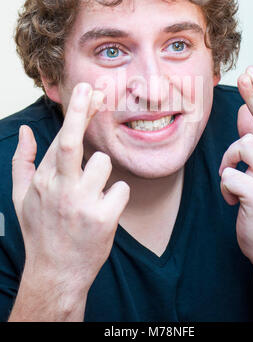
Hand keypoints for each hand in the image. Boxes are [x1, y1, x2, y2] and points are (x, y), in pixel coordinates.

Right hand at [12, 83, 129, 293]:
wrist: (56, 272)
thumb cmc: (41, 230)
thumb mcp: (21, 197)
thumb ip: (22, 161)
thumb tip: (27, 130)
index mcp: (43, 180)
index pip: (60, 138)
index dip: (76, 112)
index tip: (86, 91)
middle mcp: (60, 189)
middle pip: (71, 142)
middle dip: (81, 111)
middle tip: (93, 89)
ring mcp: (81, 204)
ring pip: (104, 164)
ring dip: (103, 175)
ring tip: (92, 194)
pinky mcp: (103, 219)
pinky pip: (120, 189)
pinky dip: (115, 196)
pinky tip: (102, 211)